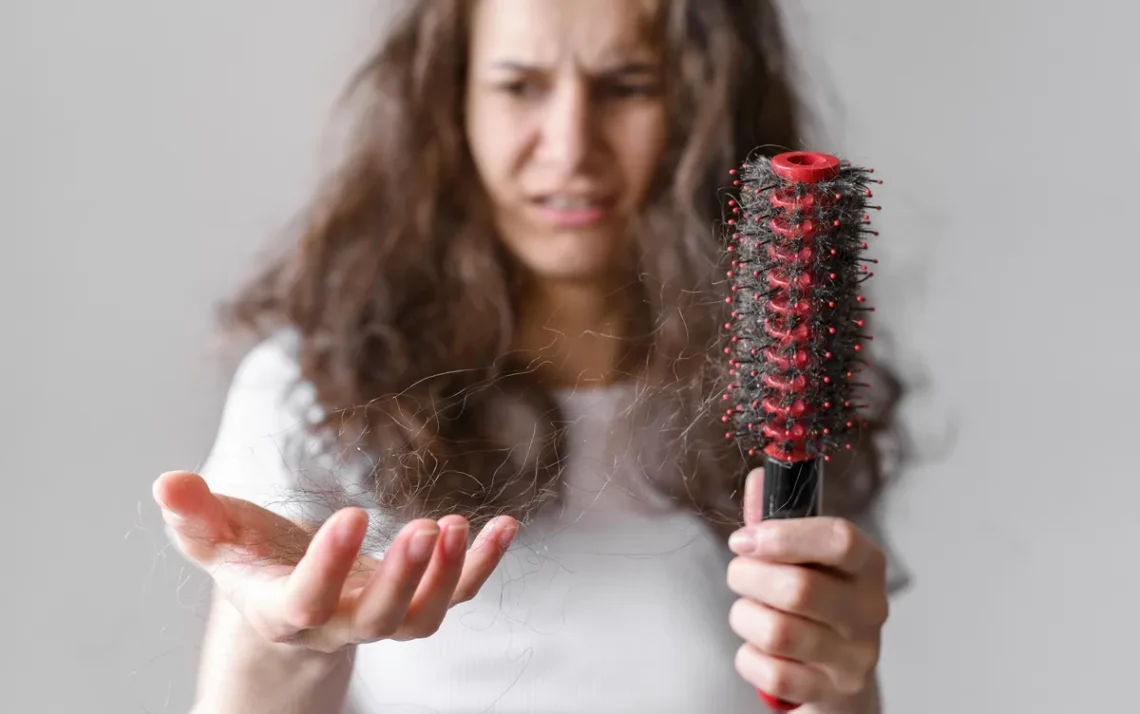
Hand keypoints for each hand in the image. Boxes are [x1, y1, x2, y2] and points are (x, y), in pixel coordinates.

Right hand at [153, 470, 517, 652]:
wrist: (290, 600)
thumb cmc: (252, 564)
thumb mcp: (218, 541)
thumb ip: (195, 518)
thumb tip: (165, 483)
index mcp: (285, 610)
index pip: (307, 600)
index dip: (328, 566)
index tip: (351, 514)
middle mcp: (339, 623)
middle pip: (377, 619)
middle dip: (403, 579)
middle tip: (425, 529)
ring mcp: (383, 618)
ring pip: (422, 617)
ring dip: (448, 576)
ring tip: (459, 525)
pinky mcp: (417, 601)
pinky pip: (459, 594)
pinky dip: (483, 565)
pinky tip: (505, 525)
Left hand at [725, 469, 887, 709]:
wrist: (838, 681)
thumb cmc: (815, 607)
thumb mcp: (804, 560)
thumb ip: (778, 520)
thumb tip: (759, 476)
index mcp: (866, 566)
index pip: (840, 540)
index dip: (784, 536)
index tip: (744, 539)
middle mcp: (869, 610)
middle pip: (800, 589)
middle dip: (749, 578)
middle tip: (739, 575)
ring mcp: (854, 657)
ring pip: (778, 632)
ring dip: (745, 617)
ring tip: (748, 612)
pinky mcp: (832, 694)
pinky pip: (771, 673)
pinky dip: (748, 659)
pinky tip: (758, 650)